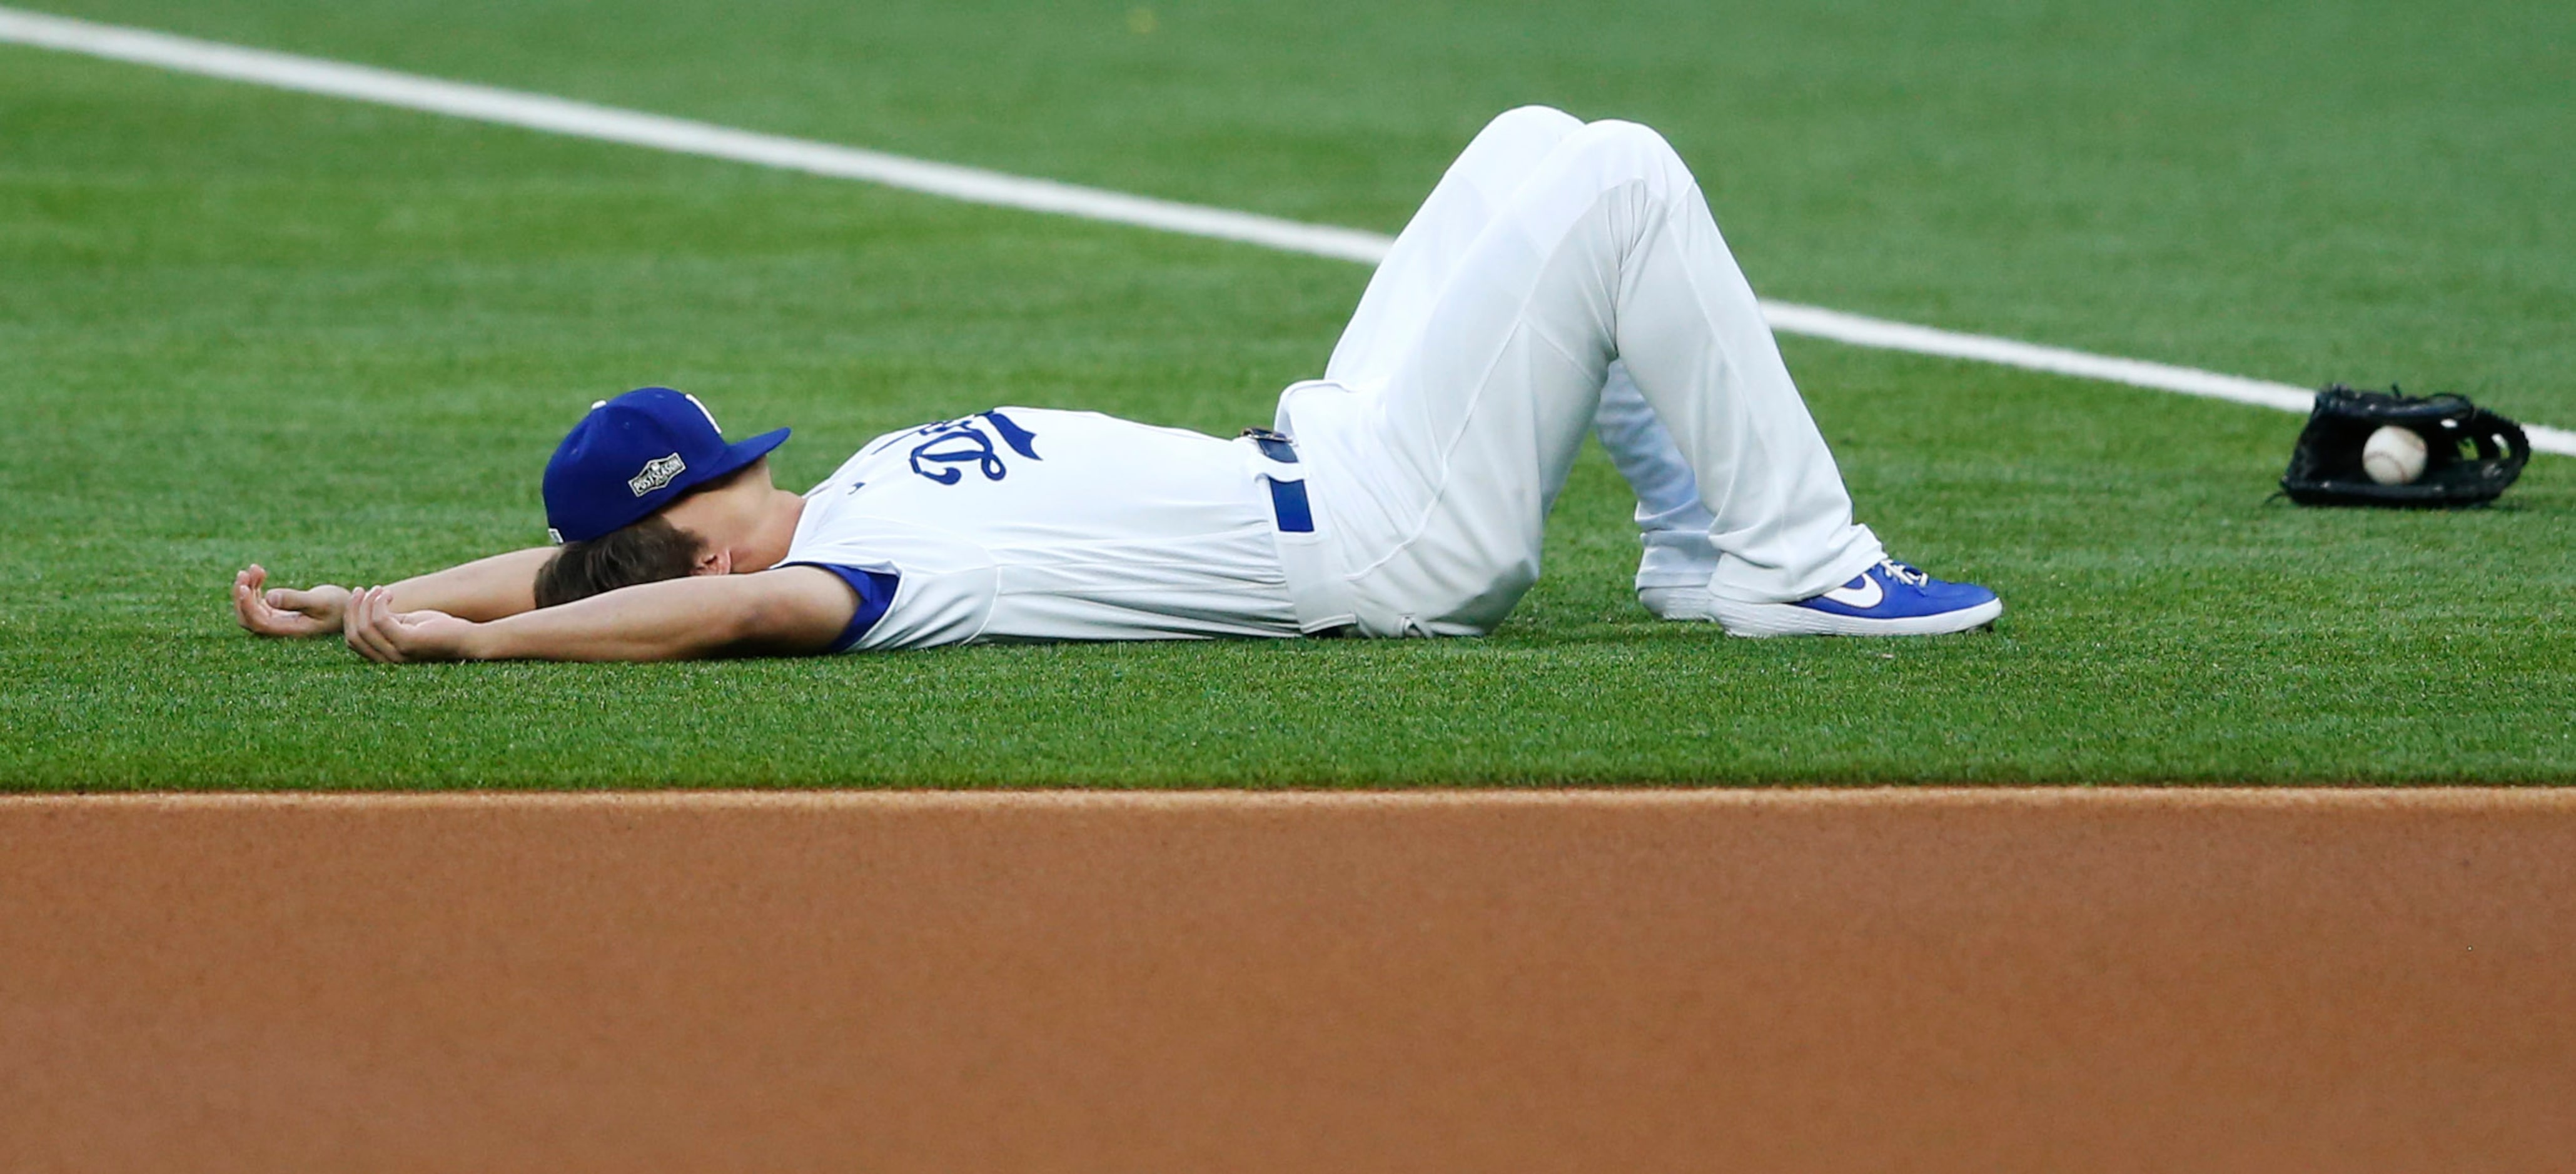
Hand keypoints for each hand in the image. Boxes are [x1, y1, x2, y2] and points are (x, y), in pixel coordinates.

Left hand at [234, 565, 351, 637]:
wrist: (349, 609)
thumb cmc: (338, 606)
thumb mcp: (319, 601)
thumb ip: (295, 600)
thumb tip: (269, 596)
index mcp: (288, 630)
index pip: (257, 622)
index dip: (246, 605)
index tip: (243, 585)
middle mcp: (279, 628)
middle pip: (247, 617)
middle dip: (241, 596)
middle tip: (244, 573)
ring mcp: (277, 620)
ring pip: (250, 608)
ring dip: (247, 588)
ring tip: (255, 568)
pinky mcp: (278, 611)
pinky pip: (257, 601)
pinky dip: (254, 586)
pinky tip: (260, 571)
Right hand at [343, 586, 481, 663]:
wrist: (468, 638)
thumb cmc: (440, 629)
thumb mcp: (407, 623)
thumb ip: (387, 620)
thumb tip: (367, 604)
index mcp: (385, 656)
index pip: (353, 641)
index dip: (349, 617)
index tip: (358, 596)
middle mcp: (388, 659)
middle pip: (354, 634)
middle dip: (353, 609)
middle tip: (361, 589)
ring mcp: (397, 653)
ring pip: (364, 626)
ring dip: (367, 603)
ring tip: (380, 589)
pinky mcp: (408, 643)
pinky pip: (380, 620)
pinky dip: (379, 603)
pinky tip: (389, 594)